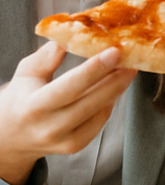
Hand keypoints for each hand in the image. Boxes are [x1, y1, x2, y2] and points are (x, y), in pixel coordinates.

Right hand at [0, 42, 136, 184]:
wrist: (10, 138)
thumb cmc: (21, 98)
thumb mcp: (26, 74)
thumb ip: (46, 58)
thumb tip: (68, 38)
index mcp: (33, 107)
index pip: (69, 87)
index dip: (94, 70)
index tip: (115, 52)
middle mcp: (49, 127)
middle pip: (91, 101)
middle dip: (116, 78)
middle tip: (133, 58)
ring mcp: (64, 141)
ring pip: (100, 111)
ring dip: (117, 88)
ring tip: (128, 68)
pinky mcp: (76, 146)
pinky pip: (100, 120)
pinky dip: (109, 102)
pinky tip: (114, 86)